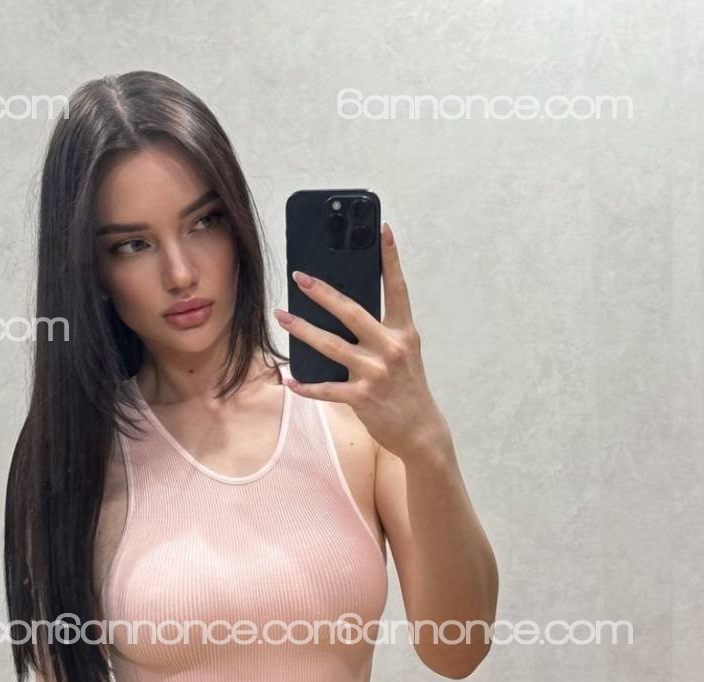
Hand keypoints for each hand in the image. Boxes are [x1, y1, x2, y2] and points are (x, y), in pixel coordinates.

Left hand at [274, 222, 447, 460]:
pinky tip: (289, 379)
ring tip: (282, 317)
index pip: (397, 288)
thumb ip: (379, 333)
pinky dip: (305, 385)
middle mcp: (391, 348)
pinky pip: (326, 389)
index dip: (390, 258)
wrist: (420, 430)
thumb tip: (341, 313)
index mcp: (403, 332)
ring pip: (331, 347)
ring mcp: (376, 373)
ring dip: (302, 331)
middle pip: (352, 312)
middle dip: (322, 293)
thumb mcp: (402, 354)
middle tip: (300, 277)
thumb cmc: (406, 387)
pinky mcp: (362, 397)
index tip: (382, 230)